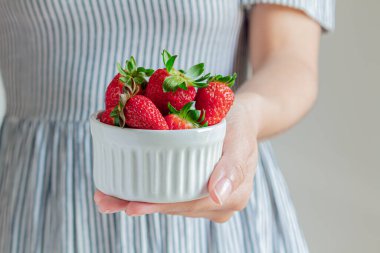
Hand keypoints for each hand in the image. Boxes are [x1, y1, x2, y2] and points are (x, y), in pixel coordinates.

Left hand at [94, 98, 258, 222]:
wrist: (240, 118)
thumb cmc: (240, 124)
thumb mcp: (240, 138)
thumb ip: (232, 167)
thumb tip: (217, 196)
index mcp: (233, 195)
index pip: (191, 204)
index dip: (160, 206)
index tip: (132, 206)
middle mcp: (218, 203)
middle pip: (175, 207)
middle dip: (142, 205)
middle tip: (107, 202)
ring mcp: (205, 198)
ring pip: (170, 202)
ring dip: (140, 200)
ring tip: (107, 198)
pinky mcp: (195, 189)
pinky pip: (171, 193)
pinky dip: (148, 192)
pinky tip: (124, 192)